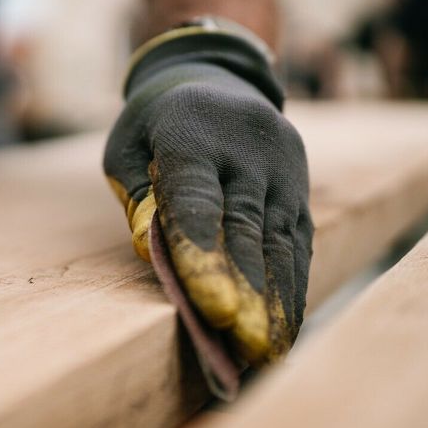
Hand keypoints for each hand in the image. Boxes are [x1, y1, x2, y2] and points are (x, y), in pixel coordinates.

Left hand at [104, 62, 312, 366]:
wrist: (215, 78)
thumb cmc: (154, 126)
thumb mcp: (129, 148)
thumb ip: (139, 196)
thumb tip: (148, 251)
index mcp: (189, 131)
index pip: (197, 197)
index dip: (203, 253)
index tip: (212, 306)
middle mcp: (244, 146)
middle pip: (246, 224)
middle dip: (245, 288)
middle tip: (242, 342)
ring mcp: (280, 165)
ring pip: (280, 237)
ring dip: (275, 298)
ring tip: (267, 350)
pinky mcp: (299, 185)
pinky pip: (299, 240)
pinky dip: (292, 286)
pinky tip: (286, 326)